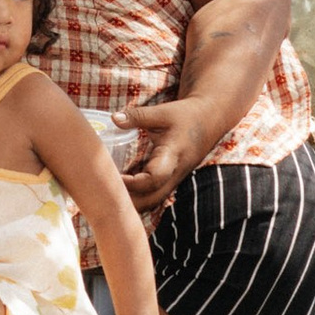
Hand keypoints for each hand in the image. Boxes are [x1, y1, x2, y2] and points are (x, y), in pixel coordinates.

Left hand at [119, 96, 217, 213]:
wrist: (209, 121)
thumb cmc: (186, 116)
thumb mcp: (163, 112)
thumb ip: (138, 116)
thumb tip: (114, 119)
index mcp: (173, 156)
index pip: (155, 178)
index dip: (134, 182)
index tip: (115, 176)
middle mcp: (175, 173)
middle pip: (151, 199)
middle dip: (128, 201)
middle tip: (105, 191)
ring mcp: (174, 180)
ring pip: (152, 201)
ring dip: (132, 202)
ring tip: (109, 193)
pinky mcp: (170, 180)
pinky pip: (153, 196)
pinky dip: (137, 197)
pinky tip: (119, 191)